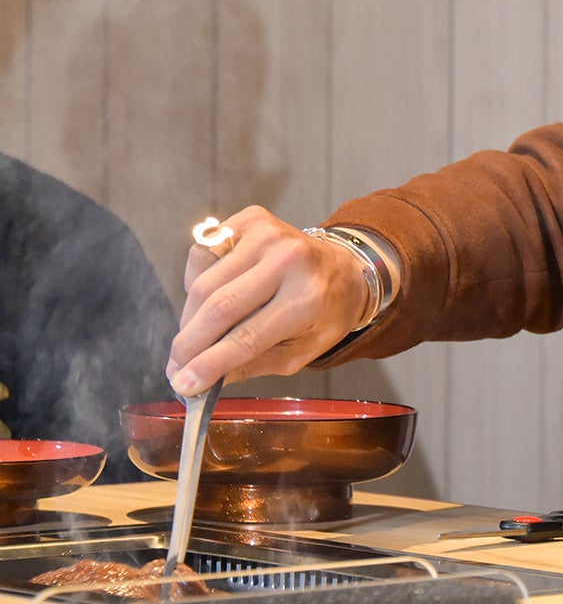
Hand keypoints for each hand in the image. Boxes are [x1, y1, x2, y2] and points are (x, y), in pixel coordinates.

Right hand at [166, 206, 370, 394]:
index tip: (183, 384)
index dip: (209, 363)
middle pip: (219, 307)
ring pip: (204, 283)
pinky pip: (203, 254)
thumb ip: (253, 366)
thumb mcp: (301, 351)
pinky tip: (213, 294)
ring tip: (197, 335)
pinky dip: (197, 281)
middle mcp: (289, 260)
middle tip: (175, 367)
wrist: (346, 266)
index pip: (246, 337)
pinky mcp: (252, 219)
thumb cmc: (324, 313)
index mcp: (309, 299)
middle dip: (189, 343)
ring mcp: (269, 234)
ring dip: (190, 317)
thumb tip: (199, 380)